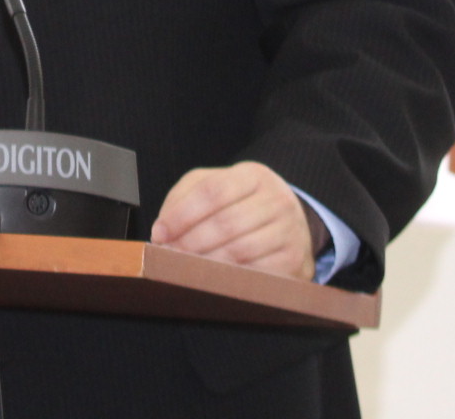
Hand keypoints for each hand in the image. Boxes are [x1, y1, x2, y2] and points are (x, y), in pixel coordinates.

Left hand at [148, 160, 321, 280]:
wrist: (288, 224)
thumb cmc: (241, 204)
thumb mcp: (213, 186)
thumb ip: (183, 198)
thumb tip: (162, 229)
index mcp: (254, 175)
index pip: (213, 191)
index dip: (182, 214)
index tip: (160, 232)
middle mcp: (277, 199)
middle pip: (225, 223)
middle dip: (190, 243)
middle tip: (168, 256)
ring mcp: (290, 230)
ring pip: (240, 251)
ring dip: (205, 264)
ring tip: (184, 269)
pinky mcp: (294, 261)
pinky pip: (256, 273)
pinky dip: (229, 279)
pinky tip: (212, 279)